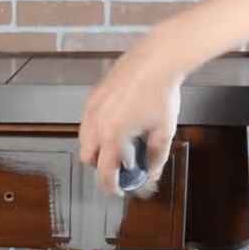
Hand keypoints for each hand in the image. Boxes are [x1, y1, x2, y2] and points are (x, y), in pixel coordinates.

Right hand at [79, 35, 185, 196]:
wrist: (156, 59)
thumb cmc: (160, 92)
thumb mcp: (164, 130)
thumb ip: (156, 156)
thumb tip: (152, 171)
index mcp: (113, 137)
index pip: (105, 171)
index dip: (110, 185)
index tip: (116, 190)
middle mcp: (96, 124)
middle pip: (87, 158)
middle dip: (100, 166)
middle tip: (118, 166)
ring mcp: (92, 109)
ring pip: (84, 139)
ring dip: (96, 147)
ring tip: (117, 144)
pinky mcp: (93, 96)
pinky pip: (87, 121)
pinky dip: (97, 129)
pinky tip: (116, 123)